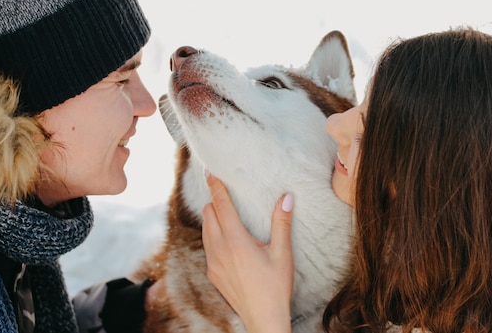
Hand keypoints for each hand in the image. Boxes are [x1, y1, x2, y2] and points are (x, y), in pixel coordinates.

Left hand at [202, 174, 293, 332]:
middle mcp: (220, 250)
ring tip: (222, 211)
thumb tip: (286, 197)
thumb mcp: (282, 253)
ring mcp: (213, 263)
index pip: (221, 206)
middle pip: (208, 215)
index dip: (216, 187)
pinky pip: (207, 246)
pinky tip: (224, 237)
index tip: (210, 172)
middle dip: (214, 201)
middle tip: (222, 191)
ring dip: (212, 218)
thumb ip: (282, 223)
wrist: (263, 318)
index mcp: (236, 241)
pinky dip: (212, 235)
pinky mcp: (212, 274)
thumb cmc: (275, 286)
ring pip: (205, 230)